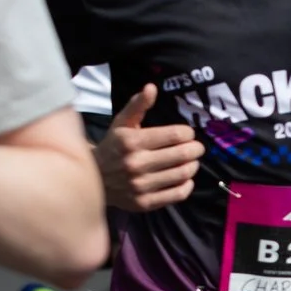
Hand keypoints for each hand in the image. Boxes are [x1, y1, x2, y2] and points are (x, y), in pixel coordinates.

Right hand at [97, 83, 201, 212]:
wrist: (94, 179)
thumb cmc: (113, 146)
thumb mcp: (122, 123)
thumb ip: (138, 105)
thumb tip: (151, 87)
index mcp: (131, 142)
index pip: (176, 135)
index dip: (188, 133)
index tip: (188, 134)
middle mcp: (135, 164)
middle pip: (183, 154)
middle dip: (195, 149)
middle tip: (196, 148)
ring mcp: (140, 186)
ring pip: (183, 174)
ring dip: (193, 166)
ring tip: (190, 161)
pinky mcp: (144, 203)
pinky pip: (178, 194)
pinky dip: (187, 185)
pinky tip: (184, 178)